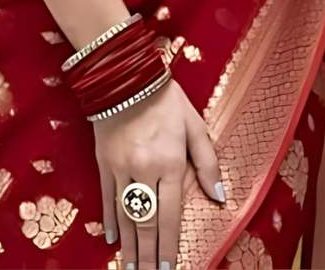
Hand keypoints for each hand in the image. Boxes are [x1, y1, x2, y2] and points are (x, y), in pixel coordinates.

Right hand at [95, 76, 224, 269]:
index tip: (169, 269)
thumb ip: (207, 161)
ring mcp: (121, 169)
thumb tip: (219, 195)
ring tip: (132, 268)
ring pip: (126, 217)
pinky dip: (111, 221)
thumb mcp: (194, 124)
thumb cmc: (166, 98)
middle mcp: (145, 171)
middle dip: (149, 256)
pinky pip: (107, 199)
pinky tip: (114, 240)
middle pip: (147, 224)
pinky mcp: (104, 163)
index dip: (170, 246)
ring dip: (130, 247)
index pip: (171, 216)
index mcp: (170, 163)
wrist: (126, 74)